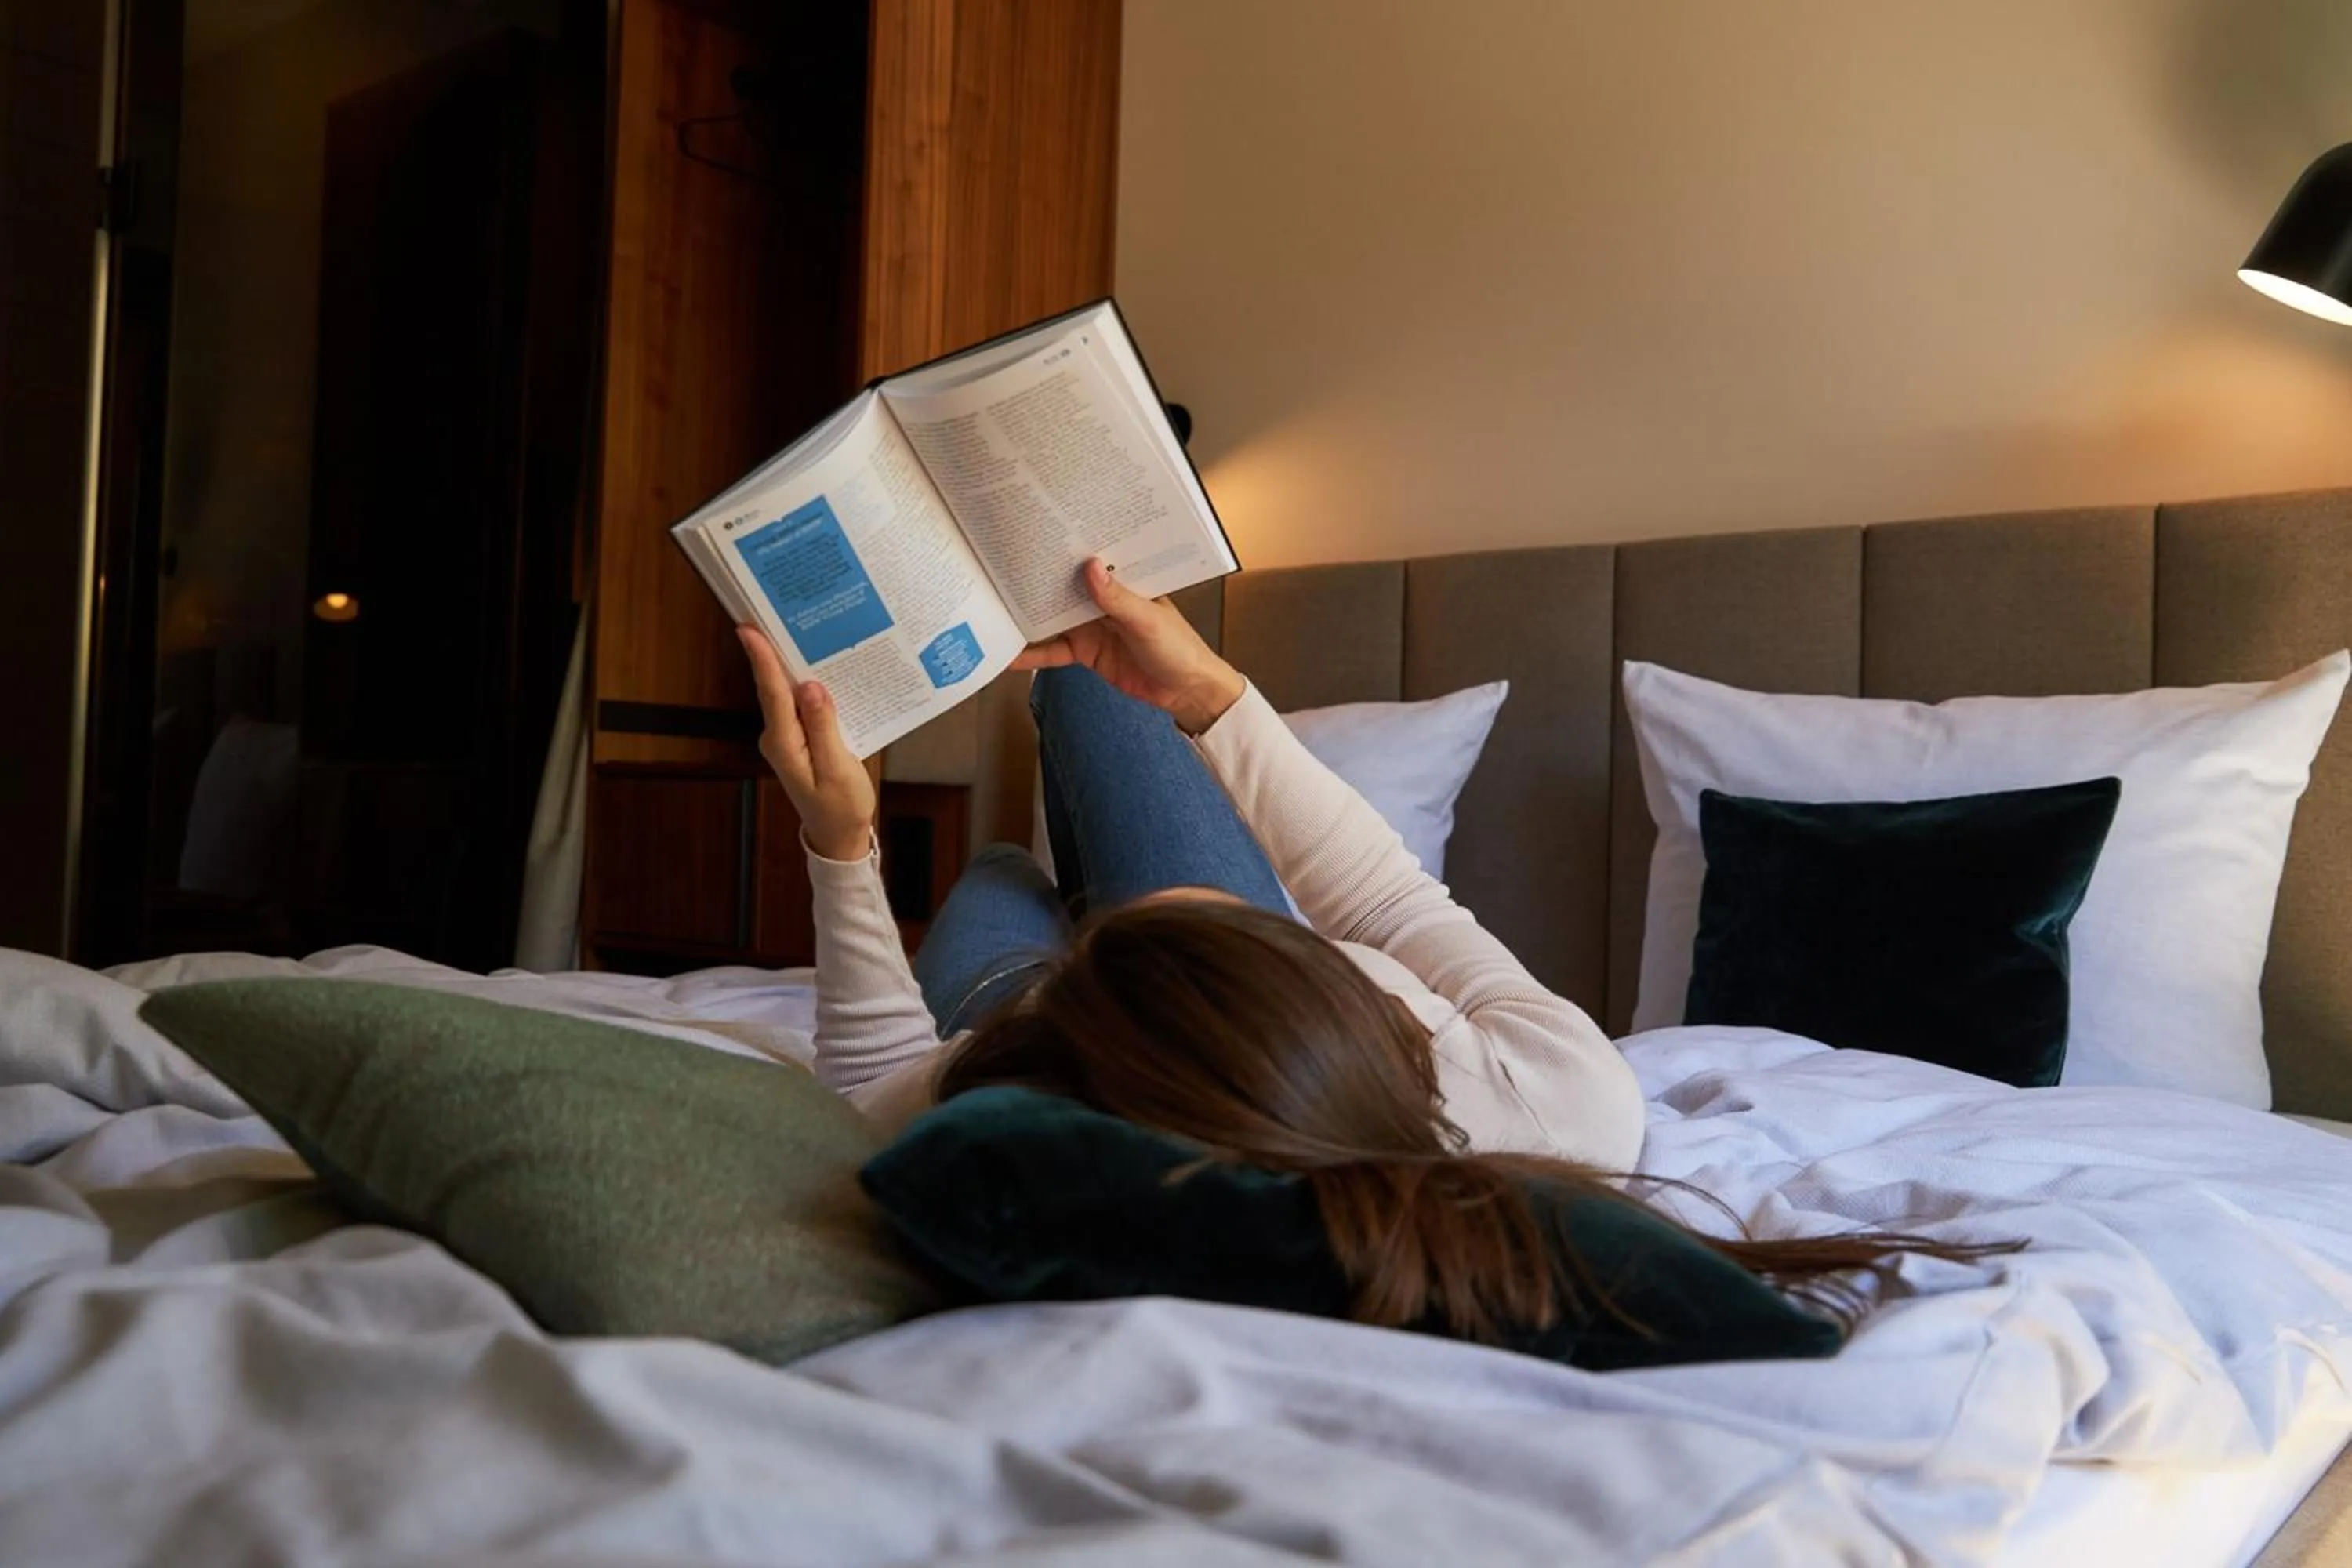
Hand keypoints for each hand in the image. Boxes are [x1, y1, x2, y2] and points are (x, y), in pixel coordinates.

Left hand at [738, 626, 876, 860]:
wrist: (837, 835)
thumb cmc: (841, 807)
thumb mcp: (838, 768)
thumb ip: (824, 726)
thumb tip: (810, 687)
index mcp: (784, 744)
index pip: (772, 694)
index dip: (761, 660)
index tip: (748, 630)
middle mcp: (778, 737)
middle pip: (774, 687)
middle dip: (772, 651)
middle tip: (771, 614)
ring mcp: (786, 737)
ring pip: (786, 694)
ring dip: (788, 665)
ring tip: (793, 629)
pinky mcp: (797, 738)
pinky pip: (798, 705)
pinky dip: (804, 685)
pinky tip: (816, 667)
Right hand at [1010, 558, 1245, 732]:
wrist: (1186, 692)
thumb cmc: (1179, 648)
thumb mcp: (1148, 620)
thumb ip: (1117, 598)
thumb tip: (1088, 566)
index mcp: (1122, 581)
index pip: (1087, 561)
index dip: (1064, 550)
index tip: (1034, 538)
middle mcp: (1102, 599)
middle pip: (1063, 587)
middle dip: (1036, 581)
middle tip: (999, 571)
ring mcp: (1090, 625)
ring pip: (1052, 618)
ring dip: (1028, 618)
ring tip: (994, 610)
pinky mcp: (1084, 652)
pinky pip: (1053, 651)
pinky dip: (1032, 654)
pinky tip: (1009, 656)